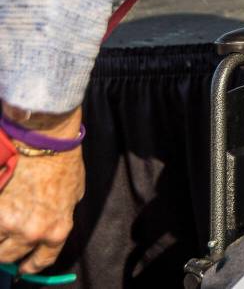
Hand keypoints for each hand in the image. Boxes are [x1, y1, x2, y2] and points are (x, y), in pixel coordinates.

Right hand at [0, 148, 83, 273]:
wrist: (46, 141)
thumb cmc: (63, 163)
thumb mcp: (72, 196)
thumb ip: (59, 217)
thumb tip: (46, 231)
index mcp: (56, 230)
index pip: (39, 261)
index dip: (29, 265)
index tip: (23, 267)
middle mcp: (32, 232)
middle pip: (8, 257)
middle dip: (6, 251)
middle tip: (4, 242)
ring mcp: (9, 221)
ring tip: (3, 221)